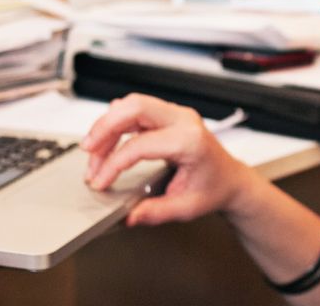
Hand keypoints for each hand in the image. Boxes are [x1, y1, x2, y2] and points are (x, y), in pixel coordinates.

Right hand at [82, 94, 258, 226]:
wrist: (231, 179)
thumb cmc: (214, 188)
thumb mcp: (187, 207)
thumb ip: (157, 212)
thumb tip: (129, 215)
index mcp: (189, 140)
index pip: (140, 144)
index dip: (114, 163)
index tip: (101, 181)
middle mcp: (183, 120)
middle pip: (134, 107)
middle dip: (104, 128)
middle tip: (88, 151)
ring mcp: (176, 114)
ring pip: (132, 104)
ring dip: (108, 125)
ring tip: (93, 152)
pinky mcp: (168, 115)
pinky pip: (137, 109)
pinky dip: (117, 122)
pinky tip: (106, 140)